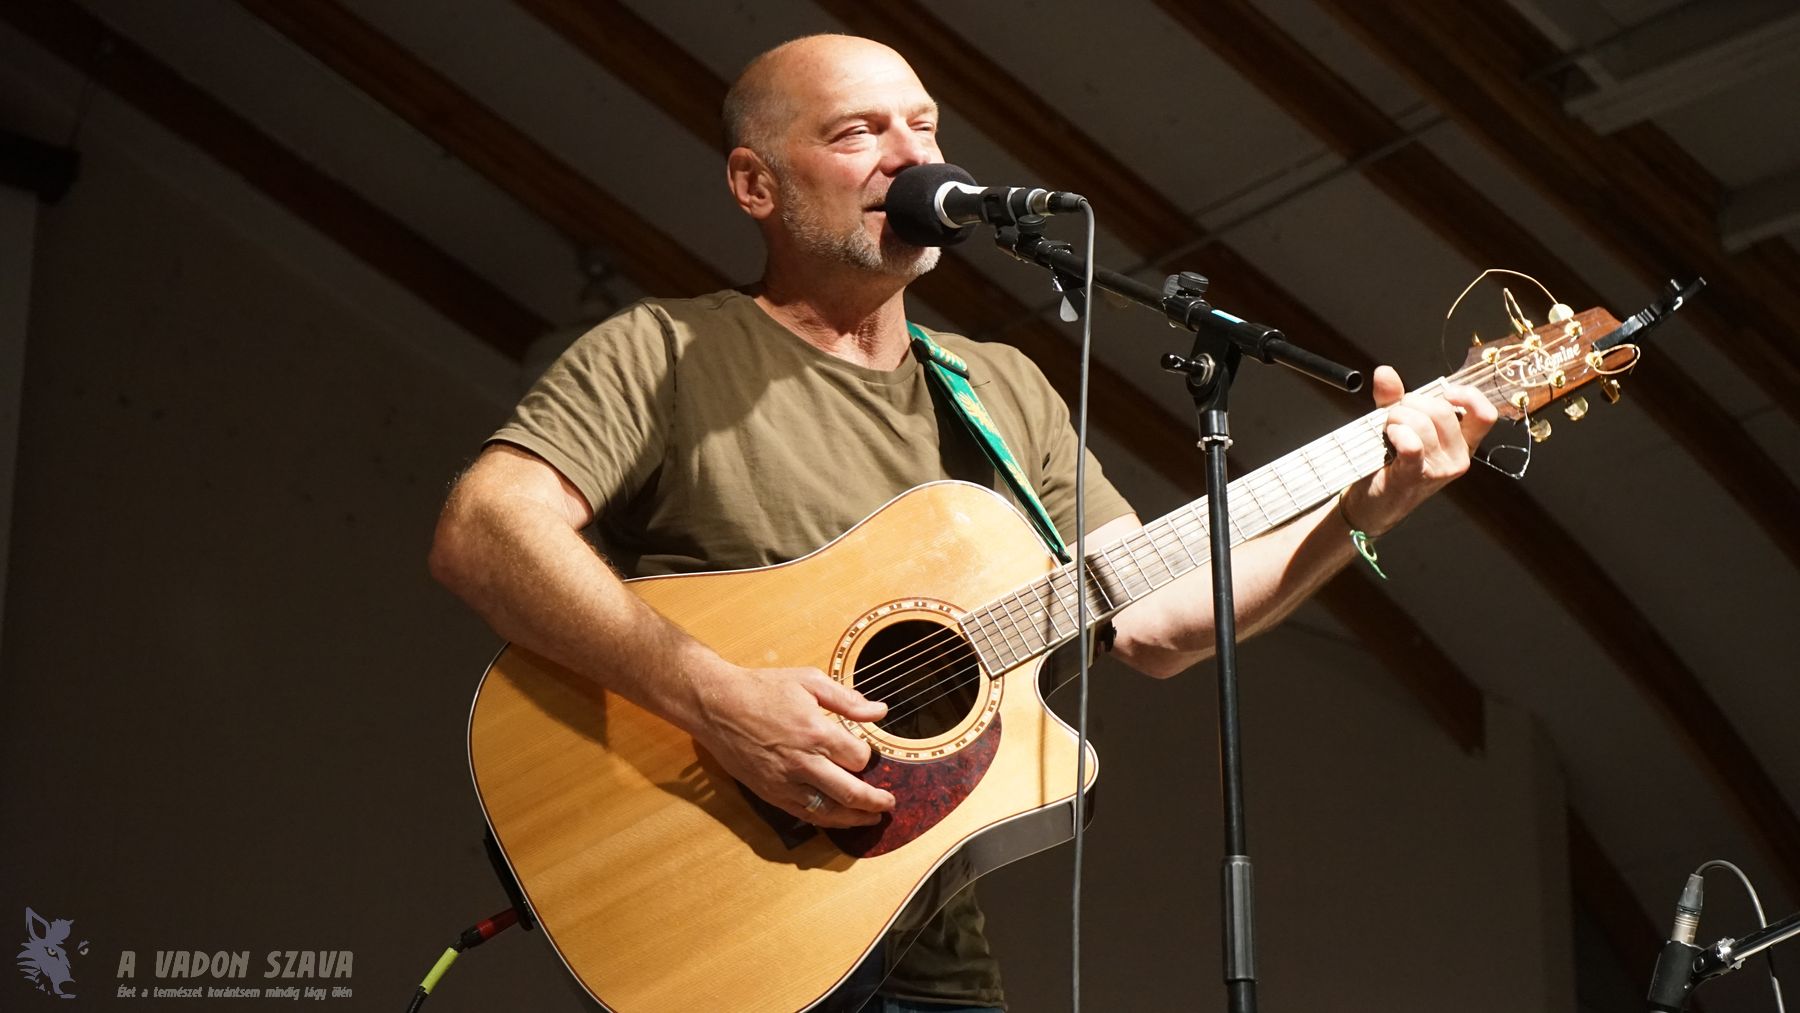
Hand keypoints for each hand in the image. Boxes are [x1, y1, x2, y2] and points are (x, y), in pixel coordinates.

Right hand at [690, 663, 895, 828]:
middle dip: (875, 801)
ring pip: (828, 811)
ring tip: (871, 819)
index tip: (865, 752)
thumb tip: (880, 711)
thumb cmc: (762, 689)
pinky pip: (803, 814)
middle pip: (850, 792)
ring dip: (854, 819)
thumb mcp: (808, 681)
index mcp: (816, 732)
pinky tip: (837, 819)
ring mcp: (785, 782)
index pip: (858, 757)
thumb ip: (847, 699)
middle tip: (890, 803)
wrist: (716, 706)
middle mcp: (803, 762)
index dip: (867, 756)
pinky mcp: (770, 793)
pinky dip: (825, 821)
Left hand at [1340, 366, 1497, 535]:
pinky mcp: (1417, 476)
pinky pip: (1412, 444)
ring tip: (1388, 430)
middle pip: (1442, 411)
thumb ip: (1393, 398)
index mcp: (1463, 442)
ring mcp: (1441, 469)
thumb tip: (1385, 372)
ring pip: (1423, 422)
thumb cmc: (1389, 463)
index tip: (1444, 392)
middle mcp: (1459, 456)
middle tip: (1394, 416)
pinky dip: (1396, 433)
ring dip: (1397, 418)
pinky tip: (1389, 438)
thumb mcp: (1397, 425)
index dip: (1468, 396)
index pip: (1485, 414)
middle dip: (1411, 403)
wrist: (1372, 504)